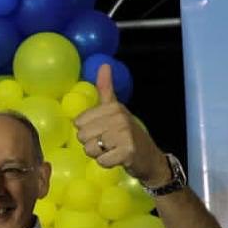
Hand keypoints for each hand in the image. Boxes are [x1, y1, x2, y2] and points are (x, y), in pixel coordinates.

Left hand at [73, 64, 170, 185]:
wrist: (149, 157)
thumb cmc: (127, 133)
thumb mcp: (116, 109)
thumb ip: (106, 89)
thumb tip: (104, 64)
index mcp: (113, 107)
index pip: (78, 122)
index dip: (87, 130)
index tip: (102, 130)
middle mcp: (119, 118)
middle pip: (82, 136)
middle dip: (91, 144)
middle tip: (108, 143)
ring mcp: (124, 135)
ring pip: (89, 150)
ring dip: (98, 154)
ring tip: (112, 150)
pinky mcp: (127, 152)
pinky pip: (101, 161)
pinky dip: (106, 163)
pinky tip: (117, 158)